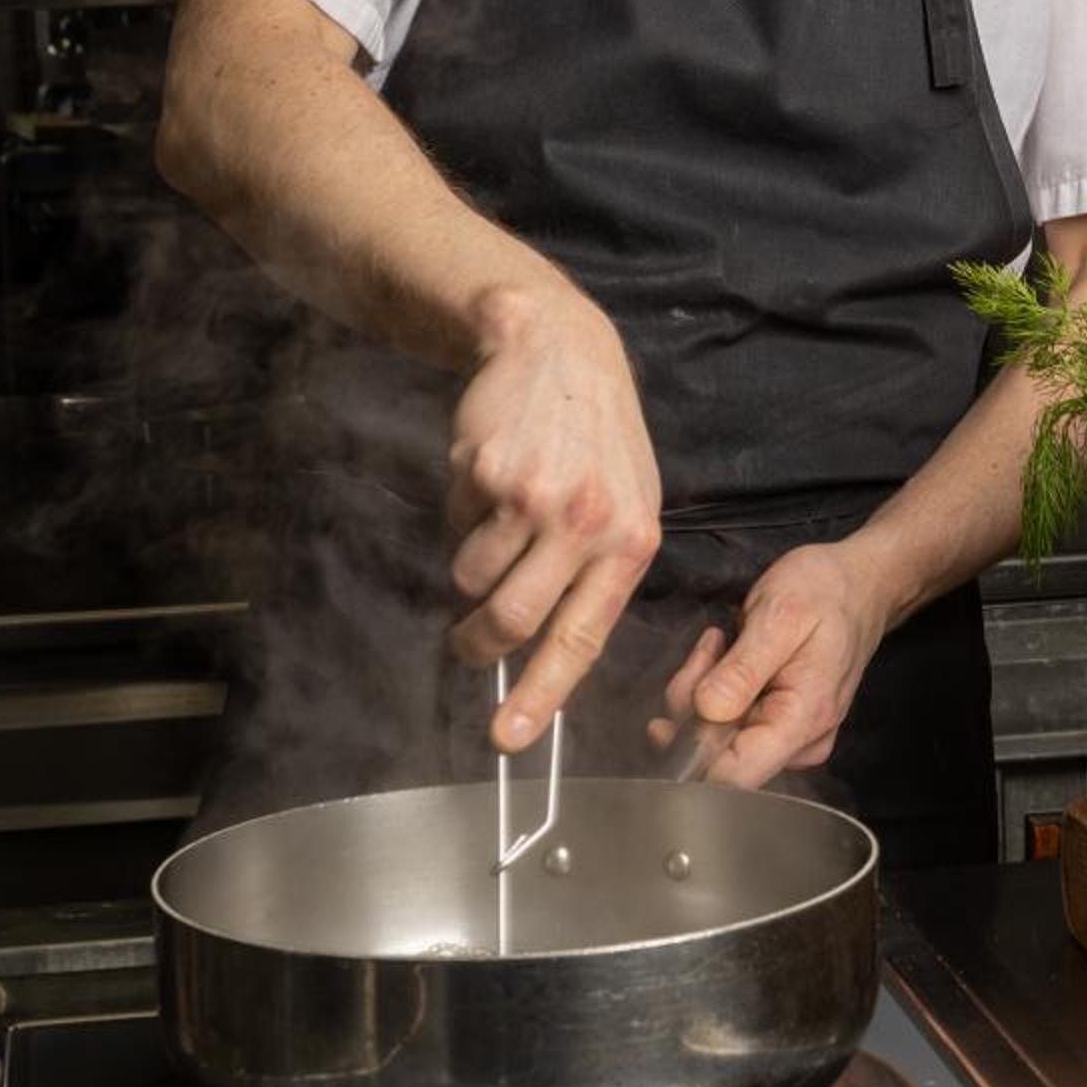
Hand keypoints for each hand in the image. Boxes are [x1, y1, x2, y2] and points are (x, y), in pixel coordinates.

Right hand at [445, 281, 662, 749]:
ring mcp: (536, 496)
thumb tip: (553, 654)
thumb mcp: (629, 500)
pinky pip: (455, 524)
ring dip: (469, 567)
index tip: (507, 738)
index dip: (541, 695)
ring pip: (473, 577)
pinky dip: (461, 513)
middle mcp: (588, 523)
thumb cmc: (597, 436)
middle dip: (480, 643)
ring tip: (495, 524)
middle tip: (467, 645)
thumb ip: (600, 571)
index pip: (583, 638)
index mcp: (631, 541)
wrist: (559, 348)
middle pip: (515, 621)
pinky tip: (489, 474)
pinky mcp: (489, 471)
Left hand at [649, 541, 891, 792]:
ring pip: (717, 740)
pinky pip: (729, 725)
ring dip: (702, 693)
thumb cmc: (825, 592)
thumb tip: (706, 711)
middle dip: (695, 705)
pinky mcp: (778, 726)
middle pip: (718, 757)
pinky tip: (725, 658)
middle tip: (709, 650)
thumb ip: (743, 669)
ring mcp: (789, 737)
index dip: (692, 752)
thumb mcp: (780, 615)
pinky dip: (714, 692)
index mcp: (803, 720)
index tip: (681, 702)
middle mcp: (799, 742)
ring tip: (720, 645)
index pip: (734, 776)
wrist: (857, 584)